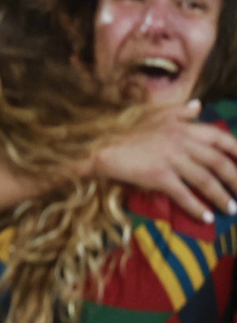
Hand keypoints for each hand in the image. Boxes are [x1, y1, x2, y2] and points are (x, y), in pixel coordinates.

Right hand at [91, 101, 236, 221]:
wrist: (100, 147)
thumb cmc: (126, 132)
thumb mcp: (155, 115)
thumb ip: (180, 112)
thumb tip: (199, 106)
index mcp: (185, 128)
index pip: (221, 139)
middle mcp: (182, 142)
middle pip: (218, 162)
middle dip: (235, 179)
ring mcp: (171, 159)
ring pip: (205, 179)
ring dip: (221, 196)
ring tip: (231, 208)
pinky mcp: (158, 175)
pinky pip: (183, 193)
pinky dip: (196, 207)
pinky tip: (205, 217)